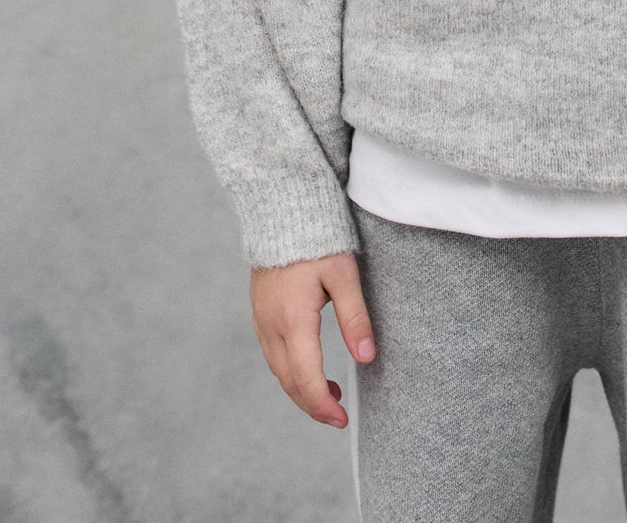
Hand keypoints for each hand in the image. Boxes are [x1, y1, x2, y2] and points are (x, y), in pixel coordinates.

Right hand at [249, 250, 376, 427]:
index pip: (306, 378)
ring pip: (277, 369)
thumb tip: (367, 357)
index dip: (323, 405)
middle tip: (337, 416)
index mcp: (293, 320)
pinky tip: (307, 366)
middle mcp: (270, 325)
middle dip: (312, 404)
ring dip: (300, 388)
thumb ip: (355, 317)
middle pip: (288, 381)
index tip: (342, 419)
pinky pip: (272, 352)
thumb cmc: (317, 237)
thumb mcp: (343, 274)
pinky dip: (289, 369)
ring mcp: (260, 318)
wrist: (281, 207)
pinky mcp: (259, 310)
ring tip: (328, 394)